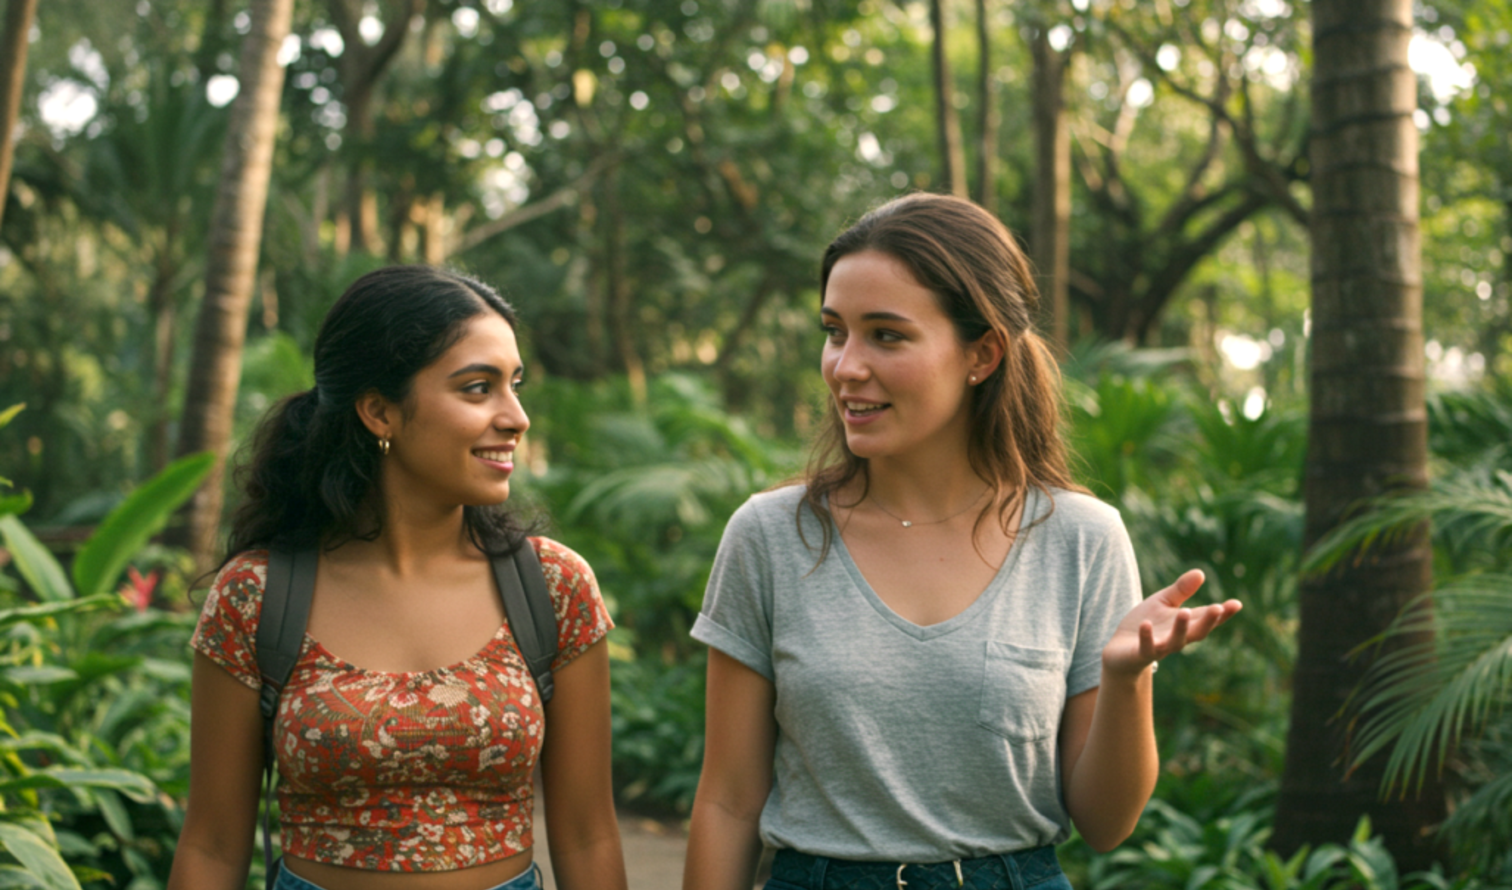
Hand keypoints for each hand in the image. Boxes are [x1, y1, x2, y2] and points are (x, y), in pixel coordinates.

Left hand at [1102, 570, 1241, 677]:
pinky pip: (1146, 648)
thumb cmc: (1147, 624)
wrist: (1120, 651)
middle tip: (1218, 608)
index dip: (1223, 613)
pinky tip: (1146, 625)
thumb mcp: (1163, 602)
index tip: (1237, 604)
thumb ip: (1181, 590)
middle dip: (1208, 621)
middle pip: (1197, 632)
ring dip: (1181, 628)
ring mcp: (1160, 647)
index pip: (1207, 619)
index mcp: (1185, 625)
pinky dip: (1146, 637)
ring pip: (1175, 641)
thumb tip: (1201, 573)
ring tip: (1185, 612)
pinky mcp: (1140, 654)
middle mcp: (1177, 638)